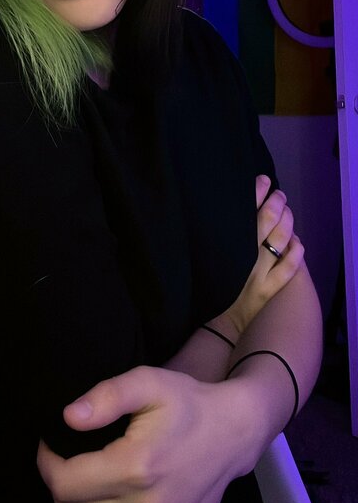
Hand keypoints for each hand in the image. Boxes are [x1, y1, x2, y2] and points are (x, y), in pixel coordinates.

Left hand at [37, 366, 255, 502]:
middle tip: (66, 463)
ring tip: (81, 486)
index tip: (50, 446)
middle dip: (58, 487)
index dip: (47, 463)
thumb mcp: (147, 382)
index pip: (64, 483)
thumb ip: (106, 396)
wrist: (233, 433)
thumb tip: (68, 418)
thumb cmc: (186, 403)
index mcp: (138, 467)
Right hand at [222, 176, 303, 337]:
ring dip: (288, 221)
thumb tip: (228, 210)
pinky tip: (297, 241)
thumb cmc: (207, 284)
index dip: (256, 192)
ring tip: (288, 211)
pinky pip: (288, 269)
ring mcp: (259, 274)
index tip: (263, 179)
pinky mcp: (268, 290)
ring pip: (280, 240)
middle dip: (276, 202)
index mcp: (226, 245)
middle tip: (279, 194)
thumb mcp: (205, 255)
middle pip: (267, 220)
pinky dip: (295, 252)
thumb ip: (214, 234)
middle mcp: (244, 256)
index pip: (244, 211)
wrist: (214, 323)